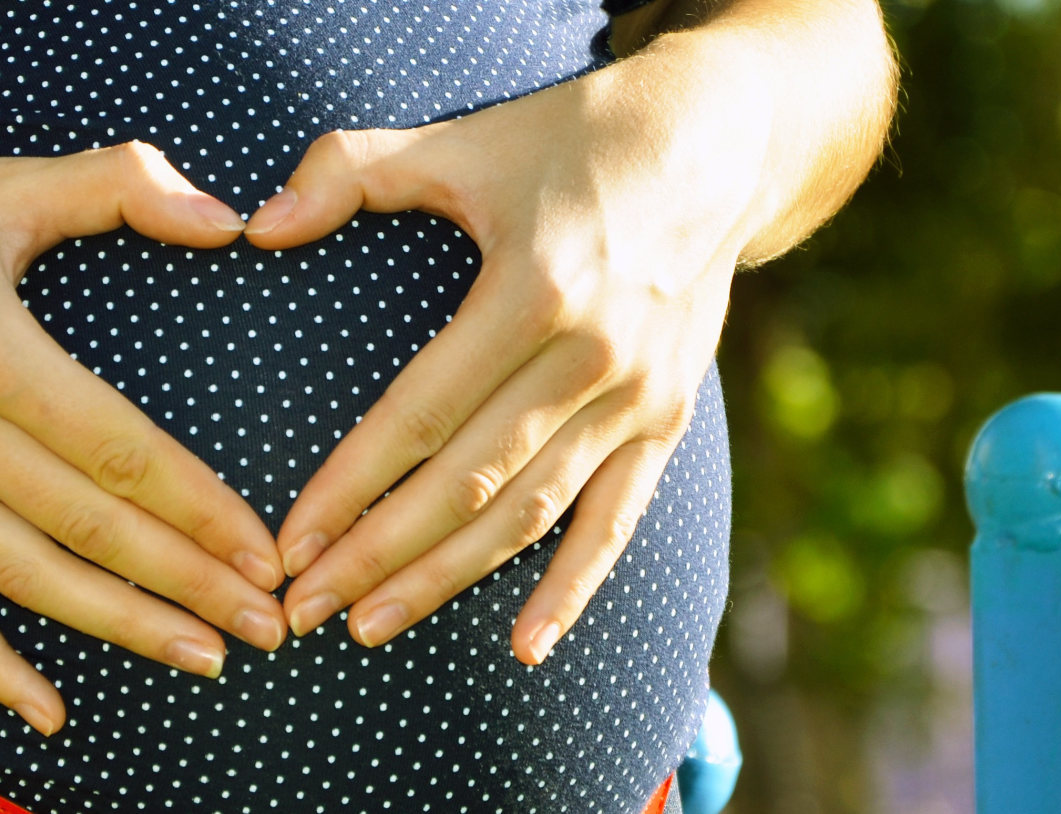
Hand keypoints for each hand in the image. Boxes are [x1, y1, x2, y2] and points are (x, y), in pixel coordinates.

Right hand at [0, 143, 286, 735]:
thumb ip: (116, 187)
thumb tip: (229, 221)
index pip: (116, 448)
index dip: (199, 507)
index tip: (270, 554)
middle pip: (83, 525)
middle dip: (184, 582)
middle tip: (266, 629)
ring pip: (18, 576)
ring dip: (114, 627)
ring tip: (203, 659)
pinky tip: (49, 713)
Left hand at [245, 60, 753, 663]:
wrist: (713, 147)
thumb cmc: (573, 140)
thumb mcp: (464, 139)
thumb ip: (352, 172)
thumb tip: (255, 227)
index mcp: (534, 290)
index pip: (421, 415)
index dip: (349, 487)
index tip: (290, 545)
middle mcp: (591, 357)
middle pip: (469, 483)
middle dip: (379, 553)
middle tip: (307, 608)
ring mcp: (637, 397)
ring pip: (532, 513)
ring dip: (451, 578)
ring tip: (375, 625)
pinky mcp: (668, 419)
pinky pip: (617, 519)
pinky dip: (573, 588)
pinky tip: (524, 646)